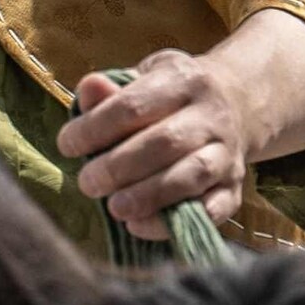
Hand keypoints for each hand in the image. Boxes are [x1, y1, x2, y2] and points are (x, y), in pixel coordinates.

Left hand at [57, 10, 304, 238]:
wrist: (236, 103)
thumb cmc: (172, 96)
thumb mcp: (145, 79)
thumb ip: (113, 91)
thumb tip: (89, 90)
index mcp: (184, 80)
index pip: (133, 105)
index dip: (95, 128)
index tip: (67, 145)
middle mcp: (213, 115)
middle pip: (165, 142)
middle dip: (119, 166)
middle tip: (87, 182)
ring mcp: (229, 153)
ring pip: (193, 174)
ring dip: (149, 195)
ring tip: (114, 207)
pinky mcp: (235, 188)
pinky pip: (212, 210)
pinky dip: (174, 221)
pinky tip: (140, 225)